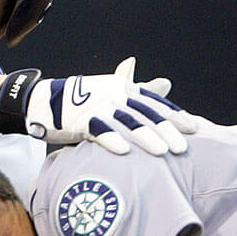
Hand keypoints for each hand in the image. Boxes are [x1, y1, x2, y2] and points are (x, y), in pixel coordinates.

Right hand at [5, 58, 196, 154]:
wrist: (43, 101)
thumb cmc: (82, 99)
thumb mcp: (112, 90)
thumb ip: (139, 89)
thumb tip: (167, 83)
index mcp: (123, 87)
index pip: (155, 102)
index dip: (174, 115)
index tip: (194, 129)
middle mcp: (113, 94)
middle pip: (145, 113)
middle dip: (165, 130)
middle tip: (183, 147)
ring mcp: (96, 106)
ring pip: (126, 122)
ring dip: (145, 137)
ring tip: (162, 152)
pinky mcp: (79, 119)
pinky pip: (98, 130)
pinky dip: (112, 140)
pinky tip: (125, 152)